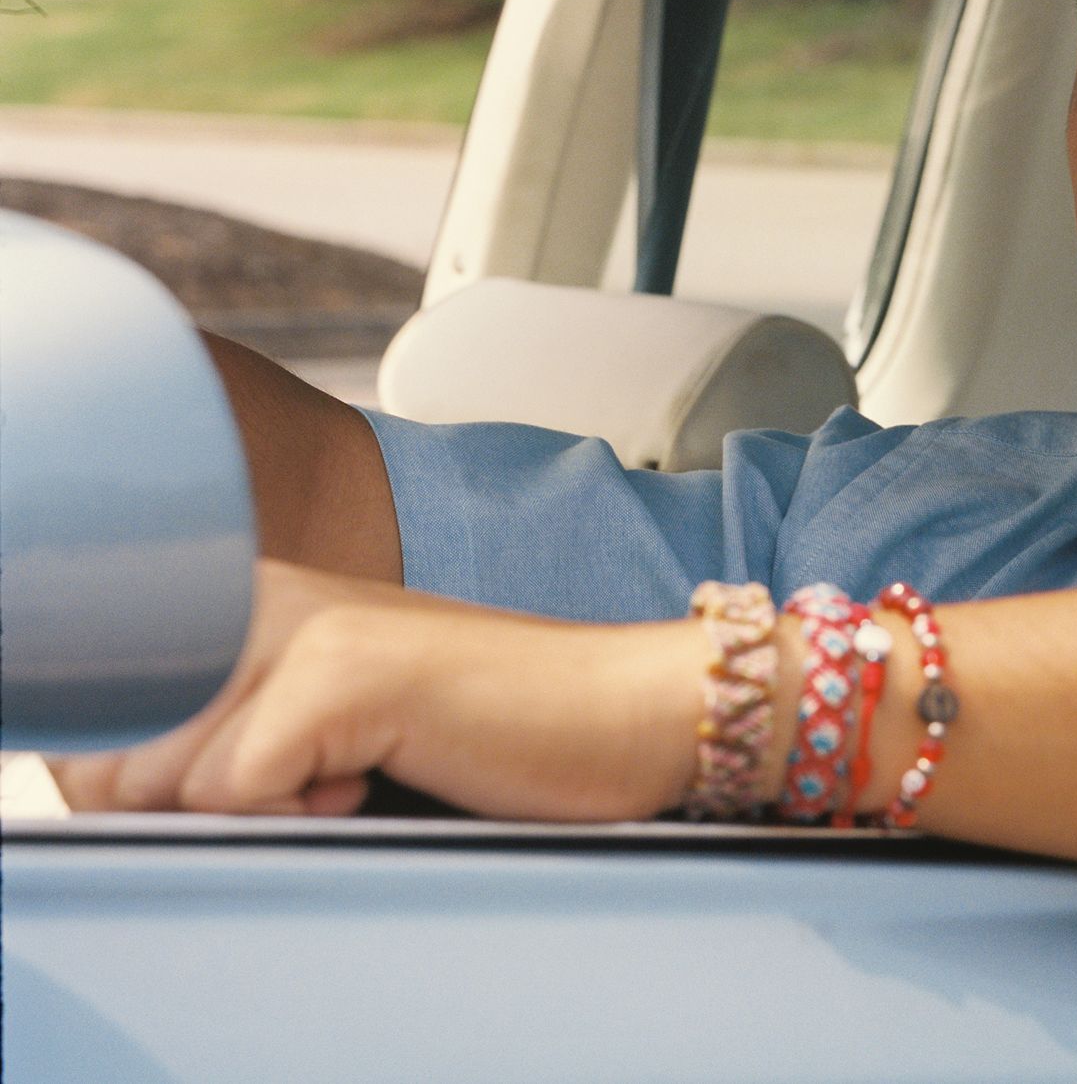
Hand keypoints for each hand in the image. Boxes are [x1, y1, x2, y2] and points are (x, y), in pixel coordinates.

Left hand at [52, 560, 710, 819]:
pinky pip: (234, 796)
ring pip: (174, 780)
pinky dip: (302, 818)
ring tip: (358, 774)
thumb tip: (109, 791)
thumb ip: (222, 748)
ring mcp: (302, 625)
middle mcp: (264, 594)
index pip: (109, 725)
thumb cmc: (499, 735)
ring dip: (263, 814)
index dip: (167, 790)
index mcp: (255, 599)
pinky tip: (376, 777)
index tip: (281, 782)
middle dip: (208, 808)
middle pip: (128, 758)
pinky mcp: (342, 672)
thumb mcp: (332, 737)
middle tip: (330, 779)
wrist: (631, 708)